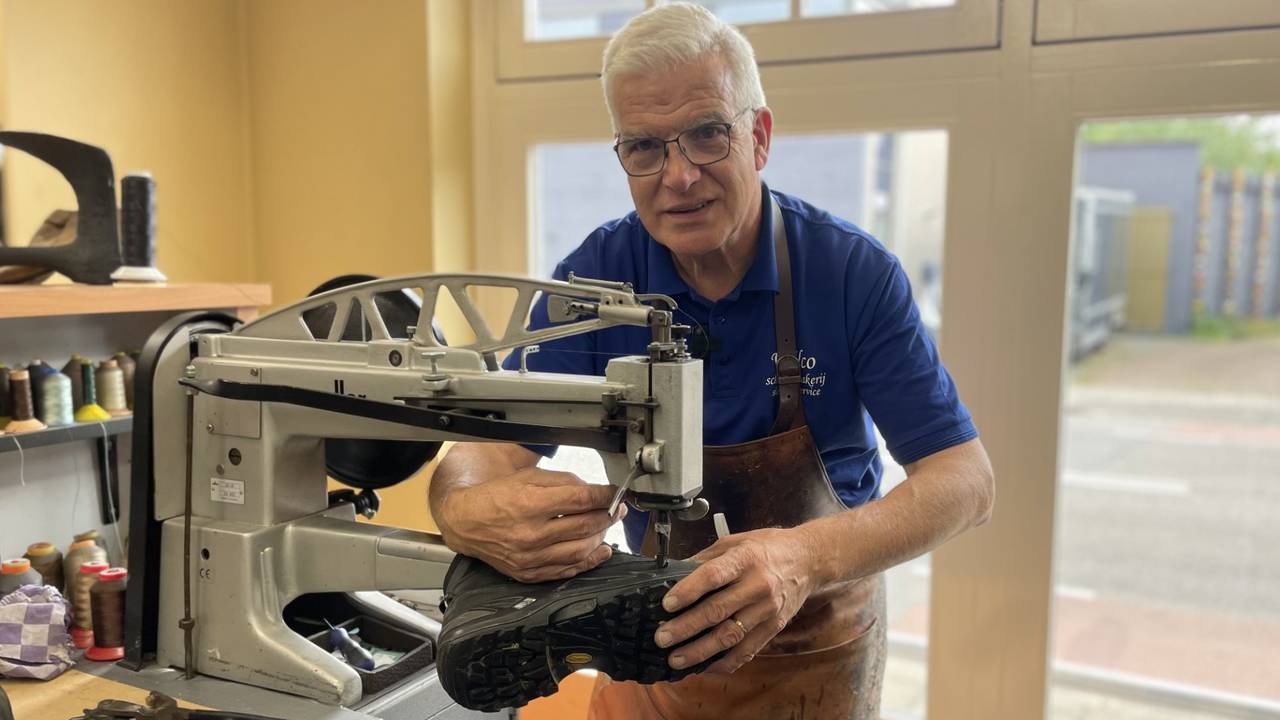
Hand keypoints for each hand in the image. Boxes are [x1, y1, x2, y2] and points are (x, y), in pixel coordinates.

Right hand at [438, 467, 625, 582]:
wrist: (466, 522)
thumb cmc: (495, 497)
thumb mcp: (527, 477)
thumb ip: (563, 481)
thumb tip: (593, 489)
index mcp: (529, 505)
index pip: (580, 500)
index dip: (604, 496)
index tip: (615, 492)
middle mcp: (530, 534)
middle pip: (584, 526)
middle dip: (608, 515)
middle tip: (617, 508)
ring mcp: (530, 558)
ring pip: (580, 551)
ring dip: (601, 537)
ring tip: (607, 525)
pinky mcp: (528, 573)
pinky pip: (567, 571)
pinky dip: (589, 562)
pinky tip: (600, 550)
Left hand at [654, 527, 818, 673]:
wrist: (809, 560)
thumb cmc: (766, 548)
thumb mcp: (735, 542)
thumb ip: (705, 559)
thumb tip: (672, 575)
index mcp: (745, 559)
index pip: (713, 576)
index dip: (688, 591)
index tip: (666, 605)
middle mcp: (757, 586)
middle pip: (718, 610)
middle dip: (686, 627)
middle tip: (661, 638)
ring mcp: (767, 610)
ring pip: (730, 636)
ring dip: (701, 651)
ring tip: (676, 659)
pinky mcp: (774, 627)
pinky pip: (747, 650)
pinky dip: (725, 663)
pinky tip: (705, 668)